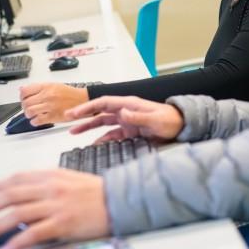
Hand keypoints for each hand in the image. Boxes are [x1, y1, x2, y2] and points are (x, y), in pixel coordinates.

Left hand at [0, 169, 107, 248]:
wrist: (118, 200)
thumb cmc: (96, 192)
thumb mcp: (70, 178)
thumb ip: (48, 183)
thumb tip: (28, 194)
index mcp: (50, 175)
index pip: (16, 179)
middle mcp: (49, 188)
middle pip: (10, 196)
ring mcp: (54, 205)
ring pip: (15, 214)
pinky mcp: (61, 223)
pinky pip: (32, 233)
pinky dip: (16, 242)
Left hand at [19, 83, 88, 124]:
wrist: (83, 100)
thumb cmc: (69, 94)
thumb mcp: (53, 85)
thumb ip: (38, 87)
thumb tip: (22, 89)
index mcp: (46, 87)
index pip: (25, 91)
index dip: (22, 96)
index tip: (23, 99)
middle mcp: (47, 95)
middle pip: (26, 102)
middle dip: (24, 107)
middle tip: (28, 108)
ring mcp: (50, 106)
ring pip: (29, 112)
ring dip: (28, 115)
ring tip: (33, 114)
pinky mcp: (53, 116)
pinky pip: (37, 120)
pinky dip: (34, 122)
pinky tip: (37, 119)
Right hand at [65, 96, 184, 142]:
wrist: (182, 126)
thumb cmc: (170, 120)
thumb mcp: (155, 119)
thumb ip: (138, 116)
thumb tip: (122, 112)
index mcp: (129, 104)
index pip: (103, 103)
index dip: (87, 107)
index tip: (74, 112)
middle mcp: (125, 111)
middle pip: (99, 112)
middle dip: (83, 115)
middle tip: (67, 119)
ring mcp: (127, 121)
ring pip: (102, 123)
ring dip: (88, 127)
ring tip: (73, 132)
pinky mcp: (130, 131)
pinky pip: (112, 135)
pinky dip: (101, 139)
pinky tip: (94, 144)